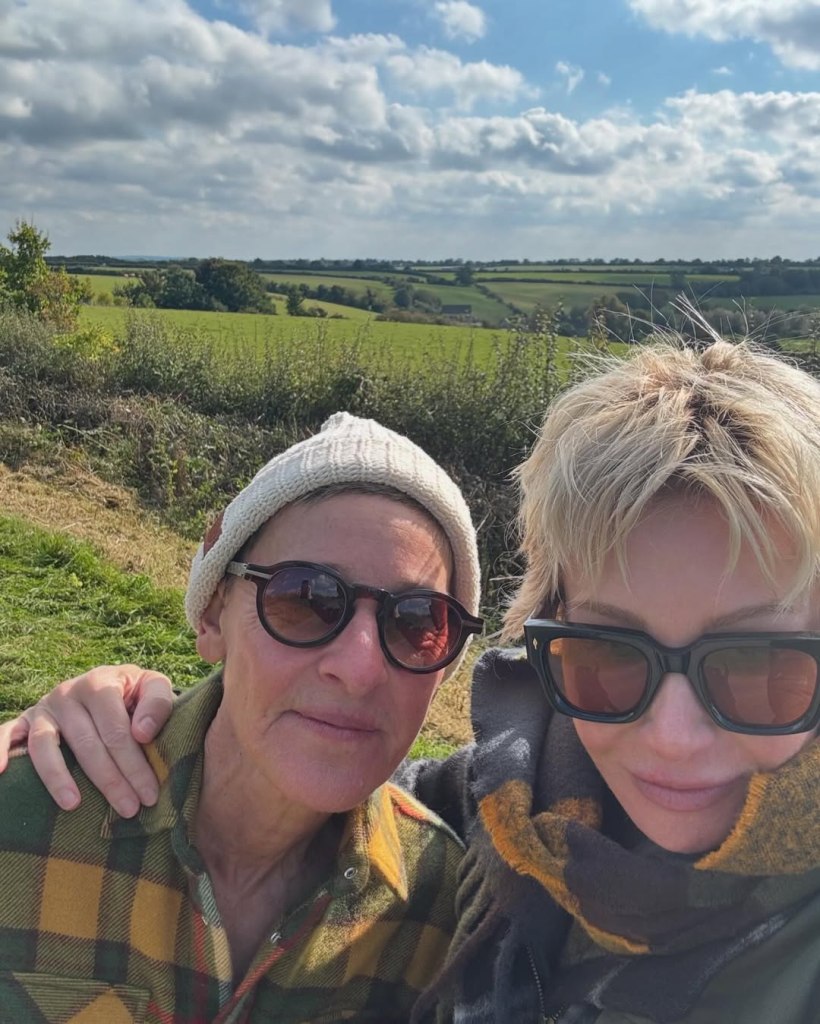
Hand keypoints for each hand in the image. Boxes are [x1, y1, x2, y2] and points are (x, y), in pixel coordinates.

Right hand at [0, 665, 173, 817]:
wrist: (109, 682)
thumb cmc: (134, 694)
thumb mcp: (153, 687)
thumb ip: (157, 704)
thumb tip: (142, 734)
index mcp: (100, 683)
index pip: (116, 730)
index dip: (134, 764)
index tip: (149, 795)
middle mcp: (68, 692)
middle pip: (86, 742)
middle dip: (110, 780)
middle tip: (129, 809)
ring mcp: (44, 708)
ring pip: (44, 745)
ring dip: (58, 778)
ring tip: (73, 805)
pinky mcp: (24, 720)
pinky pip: (6, 735)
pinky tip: (0, 774)